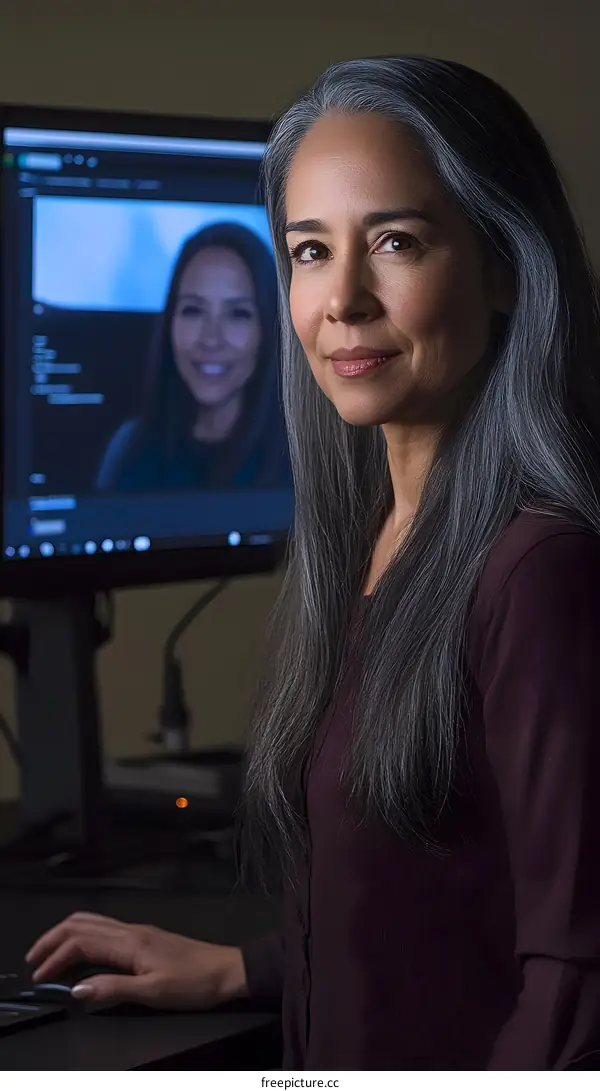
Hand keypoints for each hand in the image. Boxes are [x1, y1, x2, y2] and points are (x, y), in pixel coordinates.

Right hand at [25, 911, 247, 1008]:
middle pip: (82, 924)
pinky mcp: (145, 938)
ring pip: (93, 922)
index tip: (40, 976)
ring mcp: (138, 932)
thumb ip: (113, 988)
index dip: (56, 958)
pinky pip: (105, 930)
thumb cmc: (194, 983)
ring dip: (67, 935)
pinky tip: (82, 953)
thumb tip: (77, 989)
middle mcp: (131, 931)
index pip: (81, 943)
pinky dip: (84, 937)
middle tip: (34, 959)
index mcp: (130, 942)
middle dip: (54, 939)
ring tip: (51, 954)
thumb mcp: (152, 992)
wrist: (227, 971)